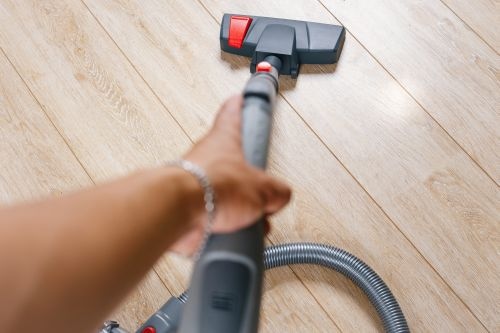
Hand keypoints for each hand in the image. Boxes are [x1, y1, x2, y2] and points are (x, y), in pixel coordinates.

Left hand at [170, 95, 291, 254]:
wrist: (177, 212)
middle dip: (249, 179)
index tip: (241, 98)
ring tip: (251, 219)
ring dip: (239, 209)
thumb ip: (277, 192)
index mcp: (224, 140)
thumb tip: (279, 197)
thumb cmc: (209, 186)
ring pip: (223, 193)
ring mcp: (196, 184)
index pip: (232, 113)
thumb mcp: (263, 188)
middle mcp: (207, 158)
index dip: (239, 105)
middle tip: (260, 187)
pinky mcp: (189, 208)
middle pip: (231, 161)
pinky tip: (235, 234)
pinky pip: (213, 217)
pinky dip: (226, 228)